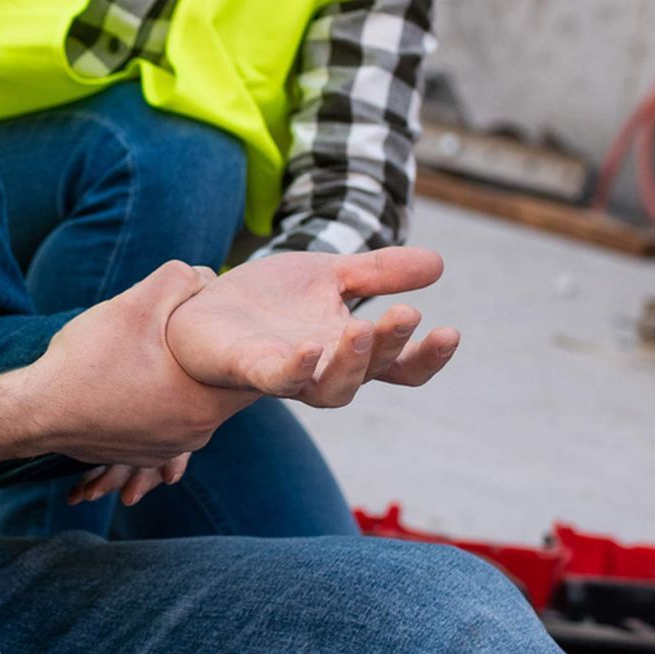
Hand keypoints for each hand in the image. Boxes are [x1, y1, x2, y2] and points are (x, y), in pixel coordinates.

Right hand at [0, 261, 250, 480]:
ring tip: (160, 356)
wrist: (35, 413)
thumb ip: (180, 279)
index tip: (235, 327)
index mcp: (204, 404)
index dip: (247, 346)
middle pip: (222, 390)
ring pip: (192, 407)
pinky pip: (165, 426)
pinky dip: (159, 404)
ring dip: (184, 383)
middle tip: (191, 333)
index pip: (254, 376)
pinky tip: (137, 384)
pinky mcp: (142, 454)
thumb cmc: (86, 361)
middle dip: (211, 362)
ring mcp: (167, 450)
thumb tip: (205, 276)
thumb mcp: (135, 304)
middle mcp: (194, 435)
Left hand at [163, 243, 458, 408]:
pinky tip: (308, 346)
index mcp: (349, 349)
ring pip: (330, 389)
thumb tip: (439, 263)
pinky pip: (276, 379)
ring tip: (361, 327)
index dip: (427, 357)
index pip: (400, 366)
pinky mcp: (249, 369)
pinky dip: (295, 367)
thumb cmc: (269, 301)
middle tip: (406, 315)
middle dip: (389, 346)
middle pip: (369, 372)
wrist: (204, 309)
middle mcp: (324, 369)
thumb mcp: (330, 274)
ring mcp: (288, 373)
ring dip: (351, 362)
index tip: (450, 332)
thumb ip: (379, 272)